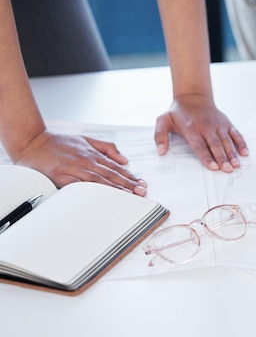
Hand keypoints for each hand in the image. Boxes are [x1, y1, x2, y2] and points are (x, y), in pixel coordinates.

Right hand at [13, 131, 146, 195]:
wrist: (32, 142)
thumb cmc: (58, 142)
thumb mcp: (86, 139)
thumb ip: (106, 148)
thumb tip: (124, 159)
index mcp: (92, 154)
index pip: (116, 167)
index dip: (130, 176)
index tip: (142, 183)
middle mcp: (86, 161)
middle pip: (111, 174)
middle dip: (129, 184)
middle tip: (142, 192)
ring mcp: (74, 169)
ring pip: (99, 181)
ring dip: (116, 188)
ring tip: (130, 195)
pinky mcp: (61, 177)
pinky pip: (80, 186)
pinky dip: (93, 191)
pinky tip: (104, 197)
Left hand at [154, 94, 247, 171]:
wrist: (193, 96)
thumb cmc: (178, 112)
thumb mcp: (163, 120)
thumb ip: (160, 136)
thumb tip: (161, 151)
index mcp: (192, 129)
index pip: (200, 146)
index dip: (207, 157)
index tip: (213, 167)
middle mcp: (207, 127)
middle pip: (216, 145)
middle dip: (223, 158)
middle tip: (228, 169)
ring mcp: (218, 125)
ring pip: (226, 141)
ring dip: (232, 154)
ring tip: (236, 165)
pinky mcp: (226, 123)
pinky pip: (235, 134)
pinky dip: (241, 143)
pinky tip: (245, 153)